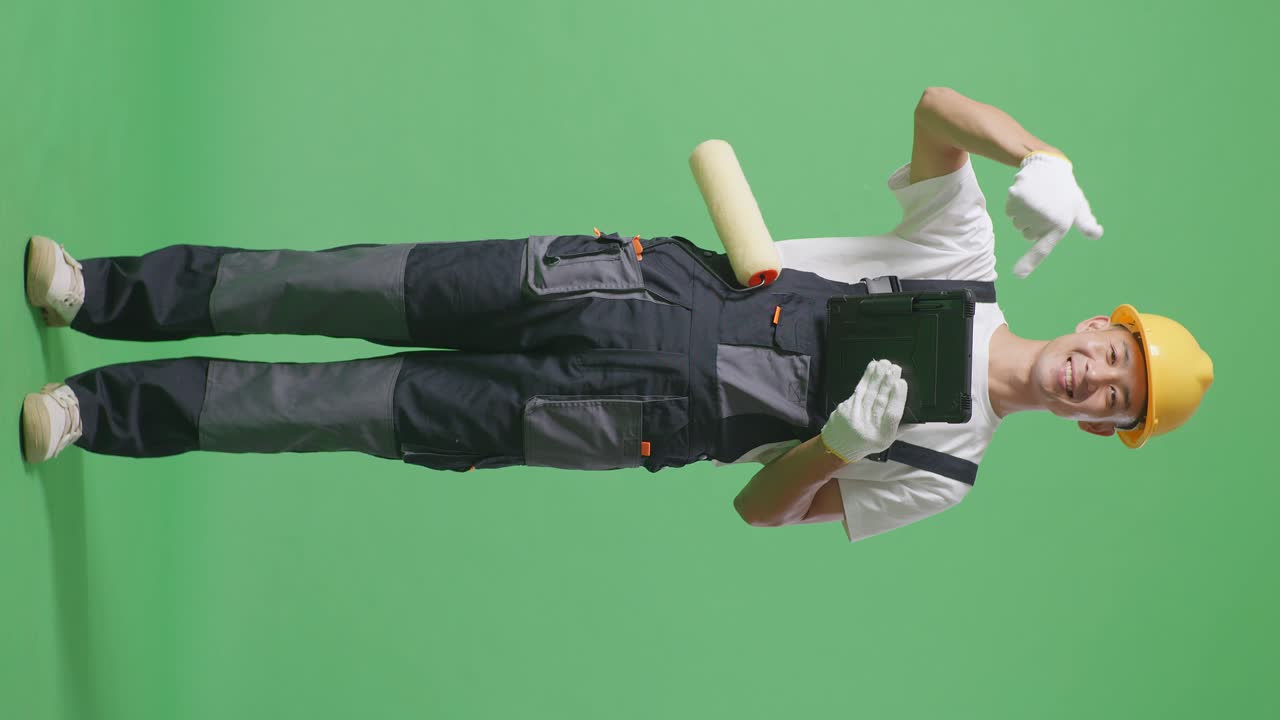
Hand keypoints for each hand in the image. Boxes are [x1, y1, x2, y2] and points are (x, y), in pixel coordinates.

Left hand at [820, 360, 907, 462]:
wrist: (837, 447)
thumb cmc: (864, 443)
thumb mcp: (885, 441)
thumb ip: (900, 429)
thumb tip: (917, 421)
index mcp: (882, 436)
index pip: (892, 415)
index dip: (898, 397)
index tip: (901, 383)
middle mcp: (868, 427)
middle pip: (880, 400)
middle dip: (888, 382)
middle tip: (894, 368)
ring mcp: (855, 417)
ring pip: (869, 392)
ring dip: (877, 376)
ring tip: (884, 364)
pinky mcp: (845, 408)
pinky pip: (858, 390)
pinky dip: (866, 378)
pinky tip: (871, 369)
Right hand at [1006, 152, 1103, 277]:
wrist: (1049, 164)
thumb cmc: (1065, 189)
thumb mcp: (1079, 205)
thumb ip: (1086, 223)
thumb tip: (1097, 234)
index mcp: (1060, 225)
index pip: (1042, 249)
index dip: (1029, 263)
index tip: (1017, 275)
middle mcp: (1044, 220)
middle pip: (1027, 234)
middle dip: (1033, 224)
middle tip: (1044, 206)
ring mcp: (1030, 210)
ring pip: (1018, 223)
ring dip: (1024, 213)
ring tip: (1036, 198)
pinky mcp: (1017, 199)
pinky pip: (1010, 212)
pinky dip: (1015, 204)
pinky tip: (1027, 192)